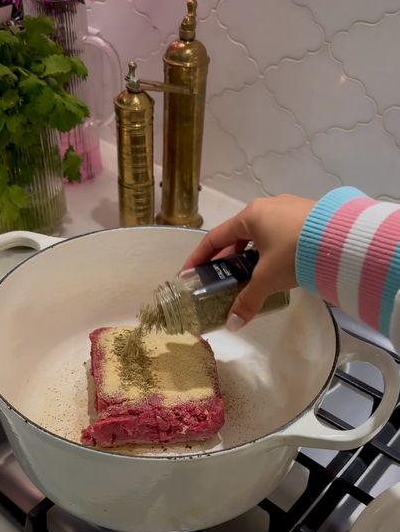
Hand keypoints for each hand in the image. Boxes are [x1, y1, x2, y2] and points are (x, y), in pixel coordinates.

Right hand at [184, 194, 315, 329]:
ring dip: (251, 254)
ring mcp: (289, 209)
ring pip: (260, 234)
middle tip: (220, 277)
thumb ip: (248, 300)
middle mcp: (266, 207)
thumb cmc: (294, 253)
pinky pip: (279, 233)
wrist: (341, 239)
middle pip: (237, 235)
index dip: (199, 256)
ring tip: (249, 275)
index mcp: (250, 216)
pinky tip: (276, 266)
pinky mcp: (307, 216)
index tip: (189, 271)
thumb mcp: (267, 278)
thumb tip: (233, 324)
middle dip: (227, 257)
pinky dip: (270, 250)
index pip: (215, 237)